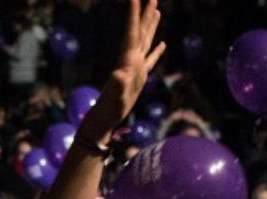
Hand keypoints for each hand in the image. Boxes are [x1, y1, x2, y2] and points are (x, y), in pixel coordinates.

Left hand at [77, 0, 165, 141]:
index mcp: (127, 60)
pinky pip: (151, 59)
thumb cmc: (109, 109)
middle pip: (140, 31)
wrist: (104, 119)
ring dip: (150, 26)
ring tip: (156, 10)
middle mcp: (131, 60)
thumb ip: (118, 85)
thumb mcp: (115, 97)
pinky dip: (157, 50)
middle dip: (144, 13)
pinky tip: (162, 44)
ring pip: (146, 41)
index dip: (134, 15)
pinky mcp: (139, 77)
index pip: (132, 32)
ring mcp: (136, 67)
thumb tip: (119, 74)